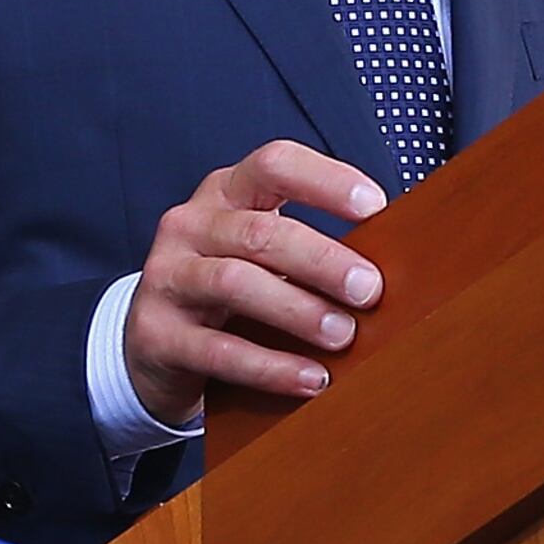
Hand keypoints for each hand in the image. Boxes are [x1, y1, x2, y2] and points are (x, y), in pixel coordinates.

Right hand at [123, 142, 386, 422]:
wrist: (151, 345)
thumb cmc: (230, 292)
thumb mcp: (261, 254)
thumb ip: (310, 249)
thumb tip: (393, 271)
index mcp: (225, 192)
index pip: (274, 164)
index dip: (326, 180)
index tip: (376, 206)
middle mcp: (190, 225)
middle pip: (260, 232)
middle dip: (323, 261)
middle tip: (371, 291)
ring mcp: (167, 278)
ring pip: (236, 284)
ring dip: (299, 311)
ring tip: (345, 336)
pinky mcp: (157, 334)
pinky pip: (219, 350)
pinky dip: (271, 366)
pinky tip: (312, 379)